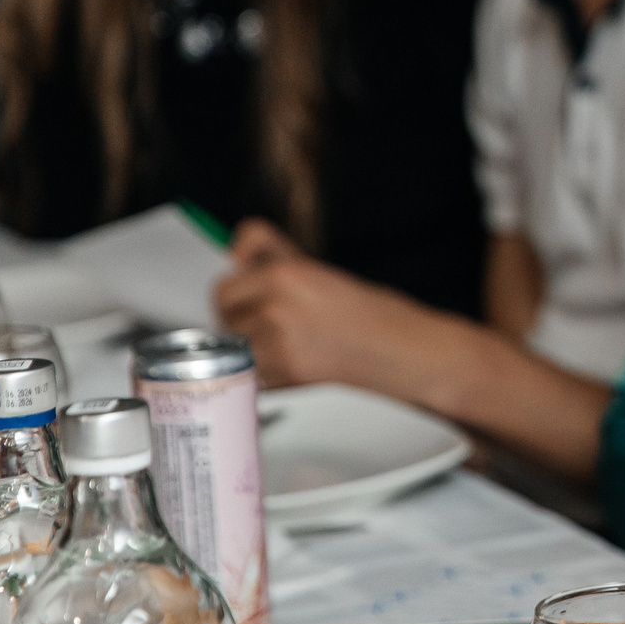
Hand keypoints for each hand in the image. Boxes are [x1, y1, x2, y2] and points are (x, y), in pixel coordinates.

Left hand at [213, 219, 439, 388]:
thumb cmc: (367, 313)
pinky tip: (298, 363)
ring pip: (235, 349)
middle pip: (224, 319)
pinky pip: (253, 374)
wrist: (400, 350)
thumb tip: (234, 250)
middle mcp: (277, 305)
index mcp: (285, 274)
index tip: (249, 302)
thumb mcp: (316, 268)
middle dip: (242, 324)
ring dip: (253, 351)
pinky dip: (268, 374)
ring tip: (290, 346)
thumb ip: (269, 249)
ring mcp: (279, 342)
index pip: (224, 288)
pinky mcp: (285, 374)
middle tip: (274, 326)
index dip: (238, 297)